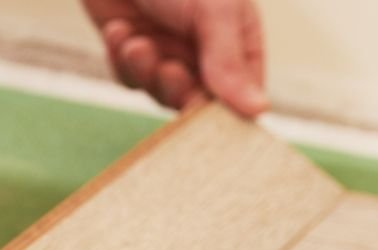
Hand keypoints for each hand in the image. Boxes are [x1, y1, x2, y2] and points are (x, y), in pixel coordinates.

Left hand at [84, 0, 266, 116]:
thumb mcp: (213, 10)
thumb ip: (229, 60)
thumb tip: (259, 111)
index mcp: (237, 38)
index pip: (241, 93)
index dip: (224, 110)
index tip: (205, 112)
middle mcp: (204, 50)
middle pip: (195, 101)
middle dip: (178, 89)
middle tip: (169, 69)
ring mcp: (167, 51)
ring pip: (158, 91)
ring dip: (145, 71)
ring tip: (136, 42)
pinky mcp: (131, 50)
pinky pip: (128, 77)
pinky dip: (121, 60)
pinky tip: (119, 31)